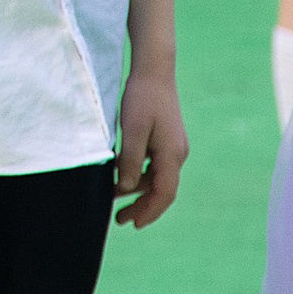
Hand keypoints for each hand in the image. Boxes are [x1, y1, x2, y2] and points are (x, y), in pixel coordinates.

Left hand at [113, 68, 185, 226]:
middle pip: (161, 190)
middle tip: (121, 219)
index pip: (163, 194)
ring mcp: (174, 146)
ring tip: (115, 197)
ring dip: (138, 190)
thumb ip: (130, 160)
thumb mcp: (132, 129)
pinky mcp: (167, 139)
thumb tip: (125, 188)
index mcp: (172, 155)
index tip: (132, 224)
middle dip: (142, 207)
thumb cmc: (142, 97)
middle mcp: (177, 154)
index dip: (148, 212)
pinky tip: (122, 175)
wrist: (154, 69)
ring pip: (157, 178)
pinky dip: (139, 174)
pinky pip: (154, 165)